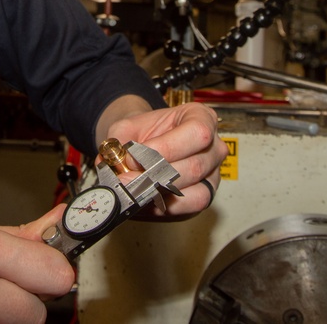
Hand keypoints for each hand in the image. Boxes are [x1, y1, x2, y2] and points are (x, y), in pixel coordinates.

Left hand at [99, 98, 226, 218]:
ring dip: (159, 194)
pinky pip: (191, 207)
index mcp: (202, 118)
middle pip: (195, 166)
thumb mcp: (127, 127)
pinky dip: (165, 207)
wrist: (144, 141)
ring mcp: (213, 174)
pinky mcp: (205, 196)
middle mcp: (214, 147)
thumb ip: (119, 141)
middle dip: (155, 176)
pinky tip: (144, 199)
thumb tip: (112, 164)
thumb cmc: (142, 132)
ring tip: (132, 190)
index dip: (165, 148)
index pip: (196, 134)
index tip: (134, 156)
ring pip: (196, 192)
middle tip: (126, 179)